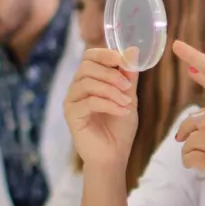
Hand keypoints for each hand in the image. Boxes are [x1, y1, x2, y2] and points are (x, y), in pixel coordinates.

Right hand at [64, 48, 138, 171]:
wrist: (114, 155)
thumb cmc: (119, 128)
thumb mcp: (129, 97)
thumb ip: (129, 75)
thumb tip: (133, 50)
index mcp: (89, 80)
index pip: (90, 56)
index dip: (106, 54)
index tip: (124, 61)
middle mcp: (76, 88)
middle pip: (87, 67)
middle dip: (110, 74)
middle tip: (127, 86)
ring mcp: (72, 101)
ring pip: (87, 83)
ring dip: (111, 90)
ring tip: (127, 102)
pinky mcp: (71, 115)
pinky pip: (89, 102)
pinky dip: (109, 104)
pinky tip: (122, 111)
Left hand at [180, 124, 204, 205]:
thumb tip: (199, 131)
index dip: (199, 119)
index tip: (190, 129)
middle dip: (188, 129)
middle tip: (180, 138)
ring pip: (199, 139)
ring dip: (188, 146)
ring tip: (187, 156)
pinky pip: (197, 156)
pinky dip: (189, 159)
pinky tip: (189, 165)